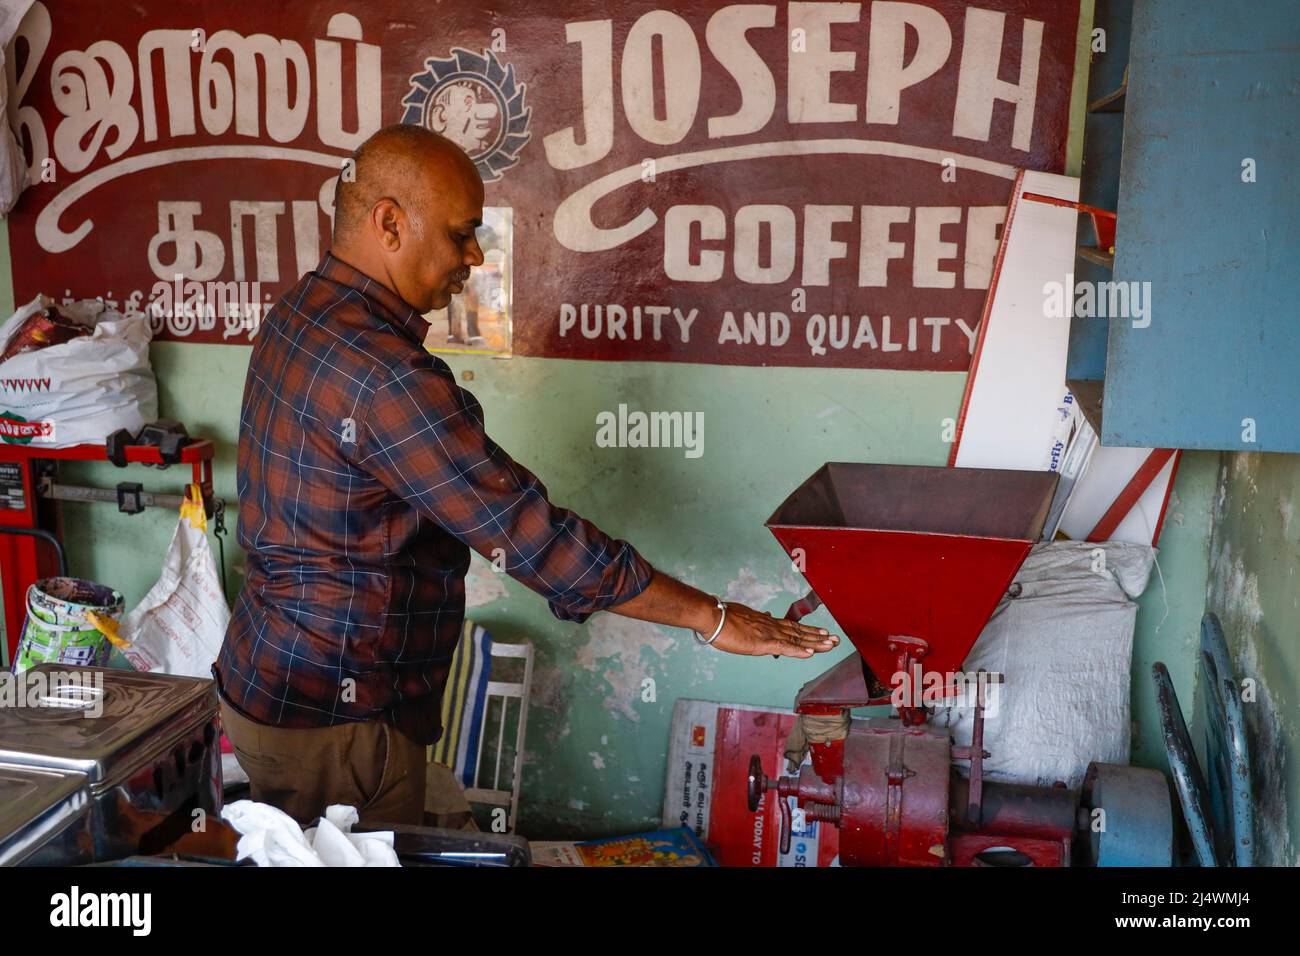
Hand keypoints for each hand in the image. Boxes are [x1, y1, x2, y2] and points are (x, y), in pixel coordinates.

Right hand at [707, 602, 839, 657]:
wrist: (712, 616)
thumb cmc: (723, 617)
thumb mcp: (743, 617)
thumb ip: (757, 620)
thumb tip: (766, 617)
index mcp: (767, 622)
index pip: (792, 627)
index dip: (809, 631)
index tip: (823, 632)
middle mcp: (772, 627)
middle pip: (800, 633)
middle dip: (819, 637)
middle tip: (836, 640)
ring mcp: (768, 634)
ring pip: (797, 639)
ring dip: (816, 643)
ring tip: (832, 645)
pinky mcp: (762, 643)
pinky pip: (785, 648)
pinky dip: (799, 651)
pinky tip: (811, 653)